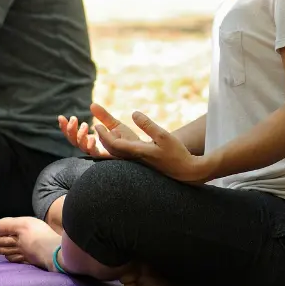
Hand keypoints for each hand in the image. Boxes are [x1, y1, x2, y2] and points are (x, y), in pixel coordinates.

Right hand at [59, 102, 143, 158]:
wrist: (144, 150)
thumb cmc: (130, 140)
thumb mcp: (115, 125)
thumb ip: (103, 116)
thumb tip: (91, 105)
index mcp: (93, 141)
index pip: (74, 136)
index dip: (66, 128)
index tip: (61, 117)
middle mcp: (94, 149)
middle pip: (74, 142)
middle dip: (70, 131)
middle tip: (73, 118)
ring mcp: (100, 154)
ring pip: (82, 147)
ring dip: (80, 136)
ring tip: (85, 125)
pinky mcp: (108, 158)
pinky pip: (95, 153)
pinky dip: (91, 145)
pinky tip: (93, 136)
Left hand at [95, 110, 212, 183]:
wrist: (187, 172)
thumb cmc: (177, 154)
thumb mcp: (164, 136)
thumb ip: (148, 125)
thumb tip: (133, 113)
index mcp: (139, 153)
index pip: (115, 145)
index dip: (104, 136)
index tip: (97, 125)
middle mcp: (136, 160)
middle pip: (113, 151)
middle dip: (103, 139)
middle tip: (97, 126)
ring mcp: (139, 163)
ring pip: (119, 154)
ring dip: (110, 143)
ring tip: (107, 131)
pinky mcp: (144, 163)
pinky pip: (126, 156)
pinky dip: (119, 147)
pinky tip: (121, 140)